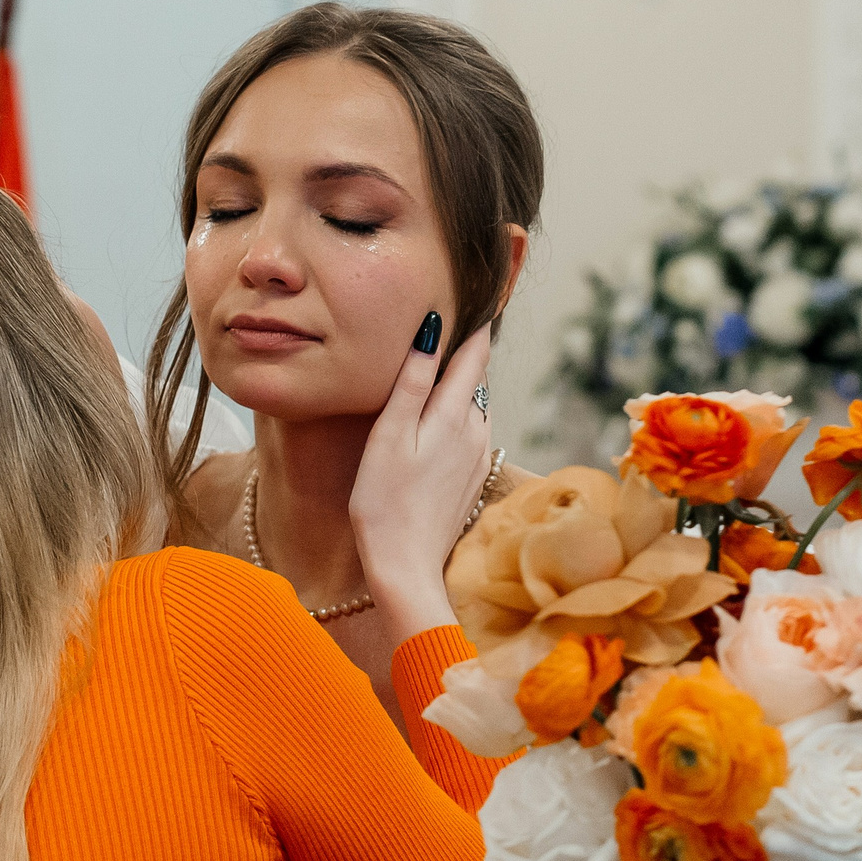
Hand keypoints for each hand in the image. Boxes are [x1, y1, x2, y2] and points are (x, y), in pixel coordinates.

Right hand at [349, 319, 494, 636]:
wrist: (405, 566)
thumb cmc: (384, 502)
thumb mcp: (389, 434)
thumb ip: (413, 382)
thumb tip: (433, 329)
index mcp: (454, 415)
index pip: (474, 354)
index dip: (475, 323)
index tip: (477, 294)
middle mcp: (475, 430)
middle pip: (472, 378)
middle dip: (462, 353)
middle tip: (448, 324)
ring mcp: (476, 457)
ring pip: (470, 406)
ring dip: (456, 387)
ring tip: (435, 368)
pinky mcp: (469, 479)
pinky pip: (466, 432)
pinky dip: (453, 416)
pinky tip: (431, 422)